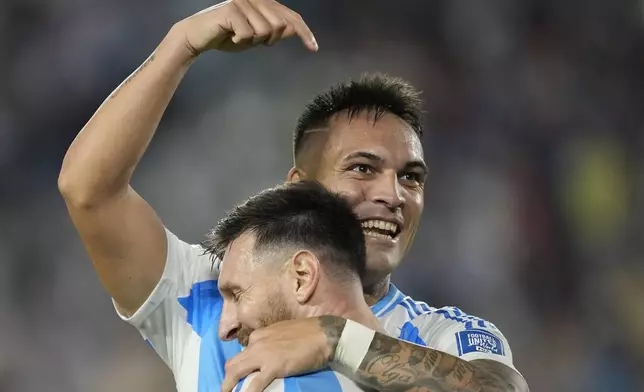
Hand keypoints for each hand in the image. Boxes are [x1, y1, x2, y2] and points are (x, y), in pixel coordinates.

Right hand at [170, 0, 317, 56]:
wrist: (200, 36)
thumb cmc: (229, 35)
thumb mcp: (257, 37)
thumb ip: (275, 32)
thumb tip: (292, 30)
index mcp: (266, 4)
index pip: (292, 18)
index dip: (305, 33)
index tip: (314, 49)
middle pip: (280, 26)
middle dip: (269, 40)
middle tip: (253, 41)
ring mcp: (245, 2)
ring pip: (265, 31)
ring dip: (253, 41)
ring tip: (239, 36)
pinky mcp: (232, 9)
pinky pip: (248, 34)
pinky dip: (240, 41)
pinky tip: (231, 36)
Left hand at [221, 316, 345, 391]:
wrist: (323, 334)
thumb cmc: (308, 333)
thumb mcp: (282, 332)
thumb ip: (271, 342)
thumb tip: (268, 355)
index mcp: (259, 335)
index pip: (243, 353)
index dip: (241, 366)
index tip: (244, 375)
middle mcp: (256, 343)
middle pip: (233, 363)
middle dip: (228, 378)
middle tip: (228, 389)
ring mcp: (263, 355)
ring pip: (235, 372)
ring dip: (229, 385)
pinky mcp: (273, 367)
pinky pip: (254, 384)